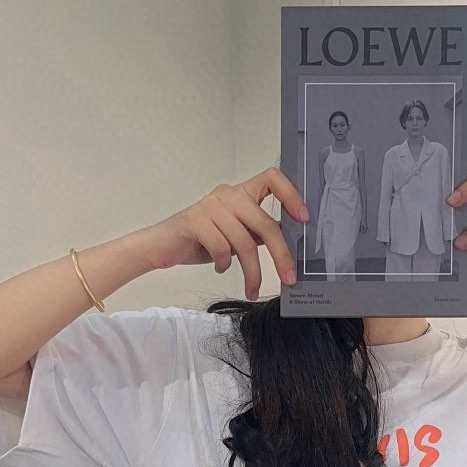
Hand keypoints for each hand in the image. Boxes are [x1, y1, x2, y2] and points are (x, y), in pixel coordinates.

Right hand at [140, 167, 308, 298]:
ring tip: (251, 289)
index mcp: (241, 194)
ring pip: (244, 242)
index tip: (304, 219)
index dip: (291, 195)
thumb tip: (289, 245)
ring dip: (252, 273)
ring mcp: (211, 206)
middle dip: (281, 255)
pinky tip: (220, 267)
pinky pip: (222, 248)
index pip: (272, 178)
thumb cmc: (201, 241)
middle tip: (289, 278)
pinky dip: (224, 264)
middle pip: (265, 223)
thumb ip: (258, 234)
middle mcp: (228, 194)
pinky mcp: (195, 220)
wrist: (161, 246)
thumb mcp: (236, 236)